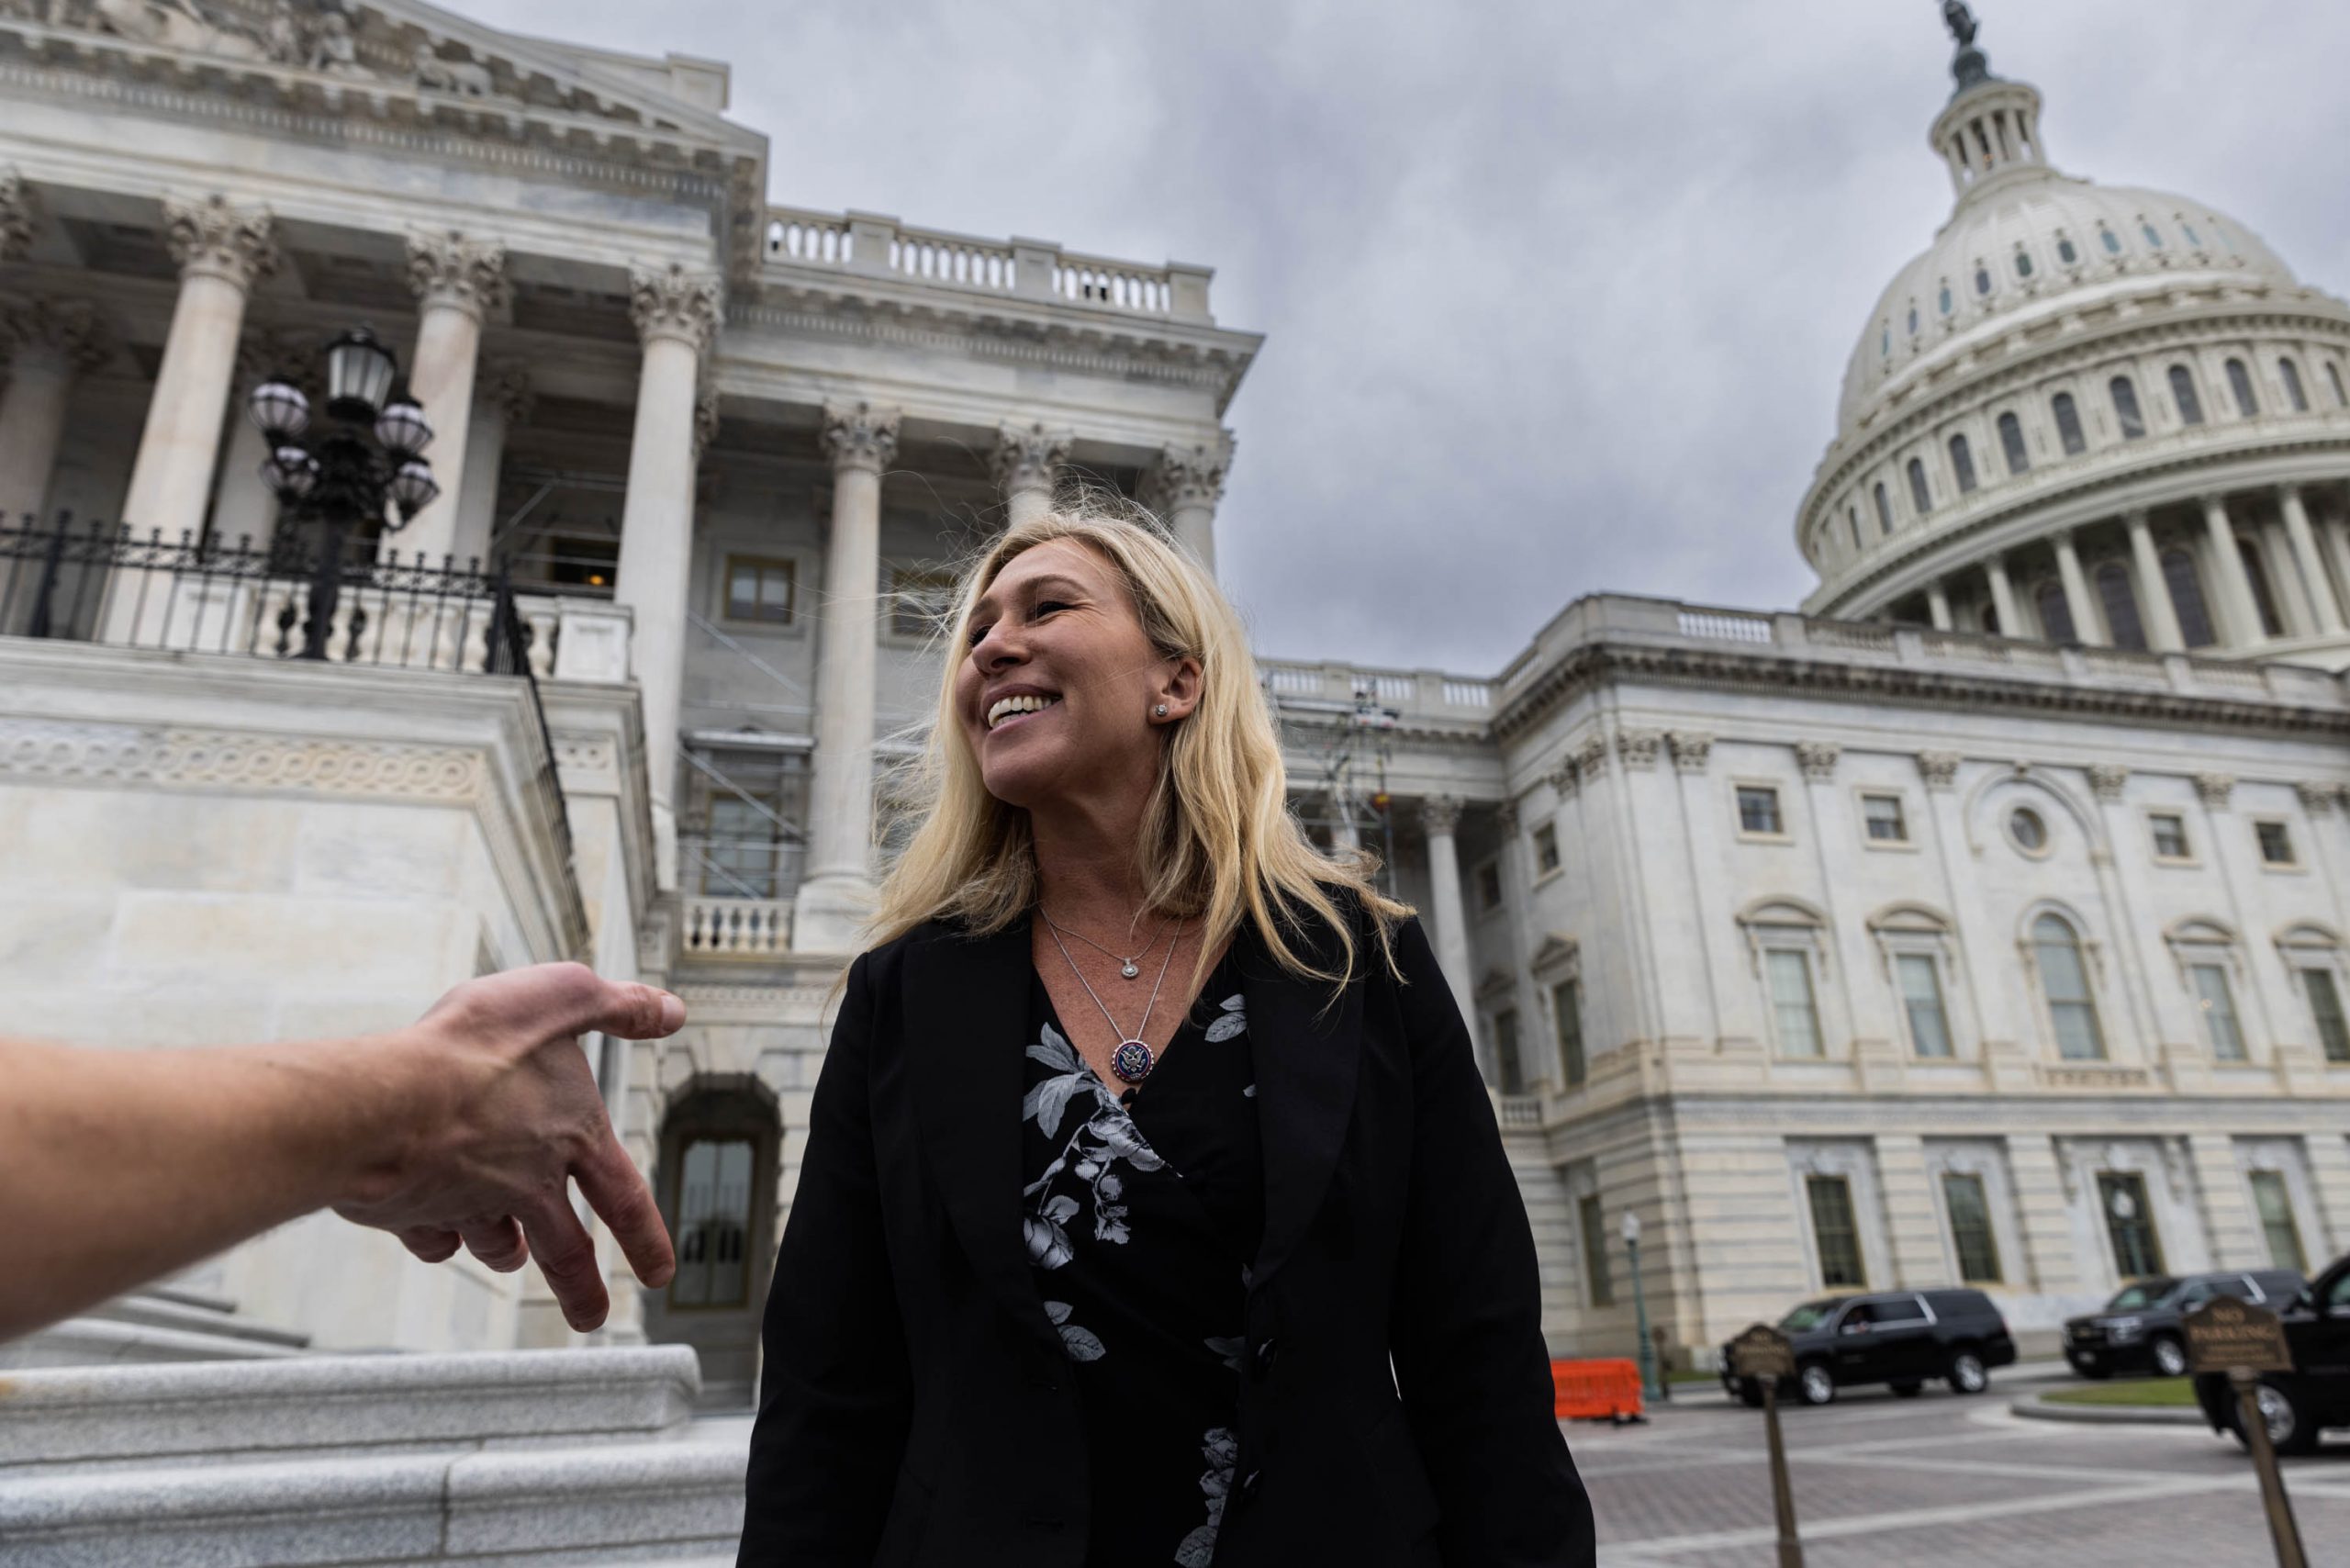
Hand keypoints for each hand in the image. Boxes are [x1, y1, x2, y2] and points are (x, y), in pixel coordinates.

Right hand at [333, 963, 686, 1331]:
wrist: (384, 1102)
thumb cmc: (473, 1048)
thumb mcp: (563, 997)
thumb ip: (618, 1005)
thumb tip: (669, 1010)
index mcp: (572, 1141)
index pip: (626, 1200)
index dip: (647, 1238)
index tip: (658, 1274)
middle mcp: (525, 1183)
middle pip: (564, 1253)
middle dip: (579, 1290)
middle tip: (590, 1317)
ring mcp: (468, 1203)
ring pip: (495, 1243)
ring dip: (505, 1250)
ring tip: (509, 1253)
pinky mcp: (412, 1211)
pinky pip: (431, 1235)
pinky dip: (436, 1233)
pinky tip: (433, 1220)